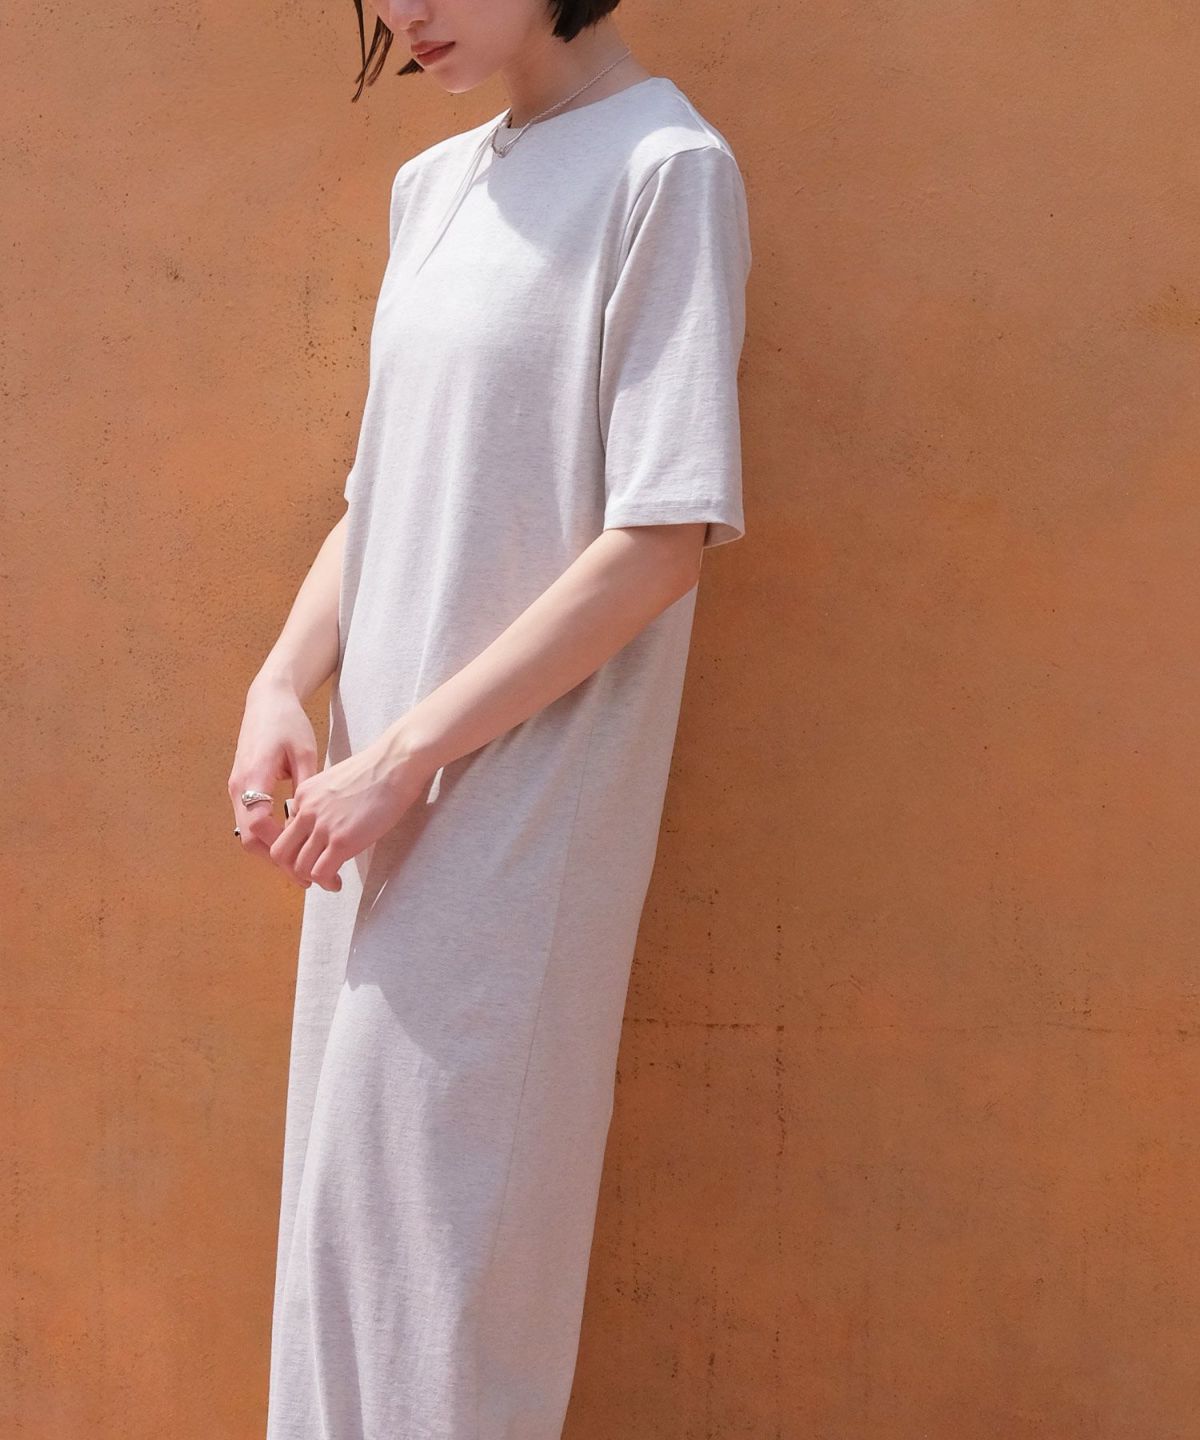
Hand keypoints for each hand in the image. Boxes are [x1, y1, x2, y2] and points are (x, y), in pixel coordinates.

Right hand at [228, 678, 319, 871]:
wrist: (267, 701)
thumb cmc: (288, 724)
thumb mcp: (305, 753)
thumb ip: (306, 788)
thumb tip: (312, 823)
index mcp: (253, 778)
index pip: (257, 827)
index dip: (279, 850)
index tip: (305, 865)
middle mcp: (239, 787)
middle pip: (249, 839)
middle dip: (276, 861)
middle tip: (306, 879)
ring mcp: (238, 789)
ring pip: (248, 834)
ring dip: (272, 852)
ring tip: (301, 868)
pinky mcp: (243, 788)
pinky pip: (252, 822)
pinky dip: (269, 838)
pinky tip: (293, 843)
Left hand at [268, 739, 431, 891]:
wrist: (396, 764)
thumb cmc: (376, 771)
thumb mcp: (336, 782)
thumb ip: (323, 803)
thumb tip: (327, 824)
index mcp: (304, 795)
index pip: (285, 832)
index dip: (296, 850)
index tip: (312, 856)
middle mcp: (306, 811)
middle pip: (281, 853)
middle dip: (294, 870)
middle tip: (312, 875)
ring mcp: (323, 826)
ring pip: (299, 867)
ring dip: (313, 880)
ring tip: (330, 881)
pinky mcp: (342, 840)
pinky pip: (320, 873)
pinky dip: (327, 883)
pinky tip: (338, 882)